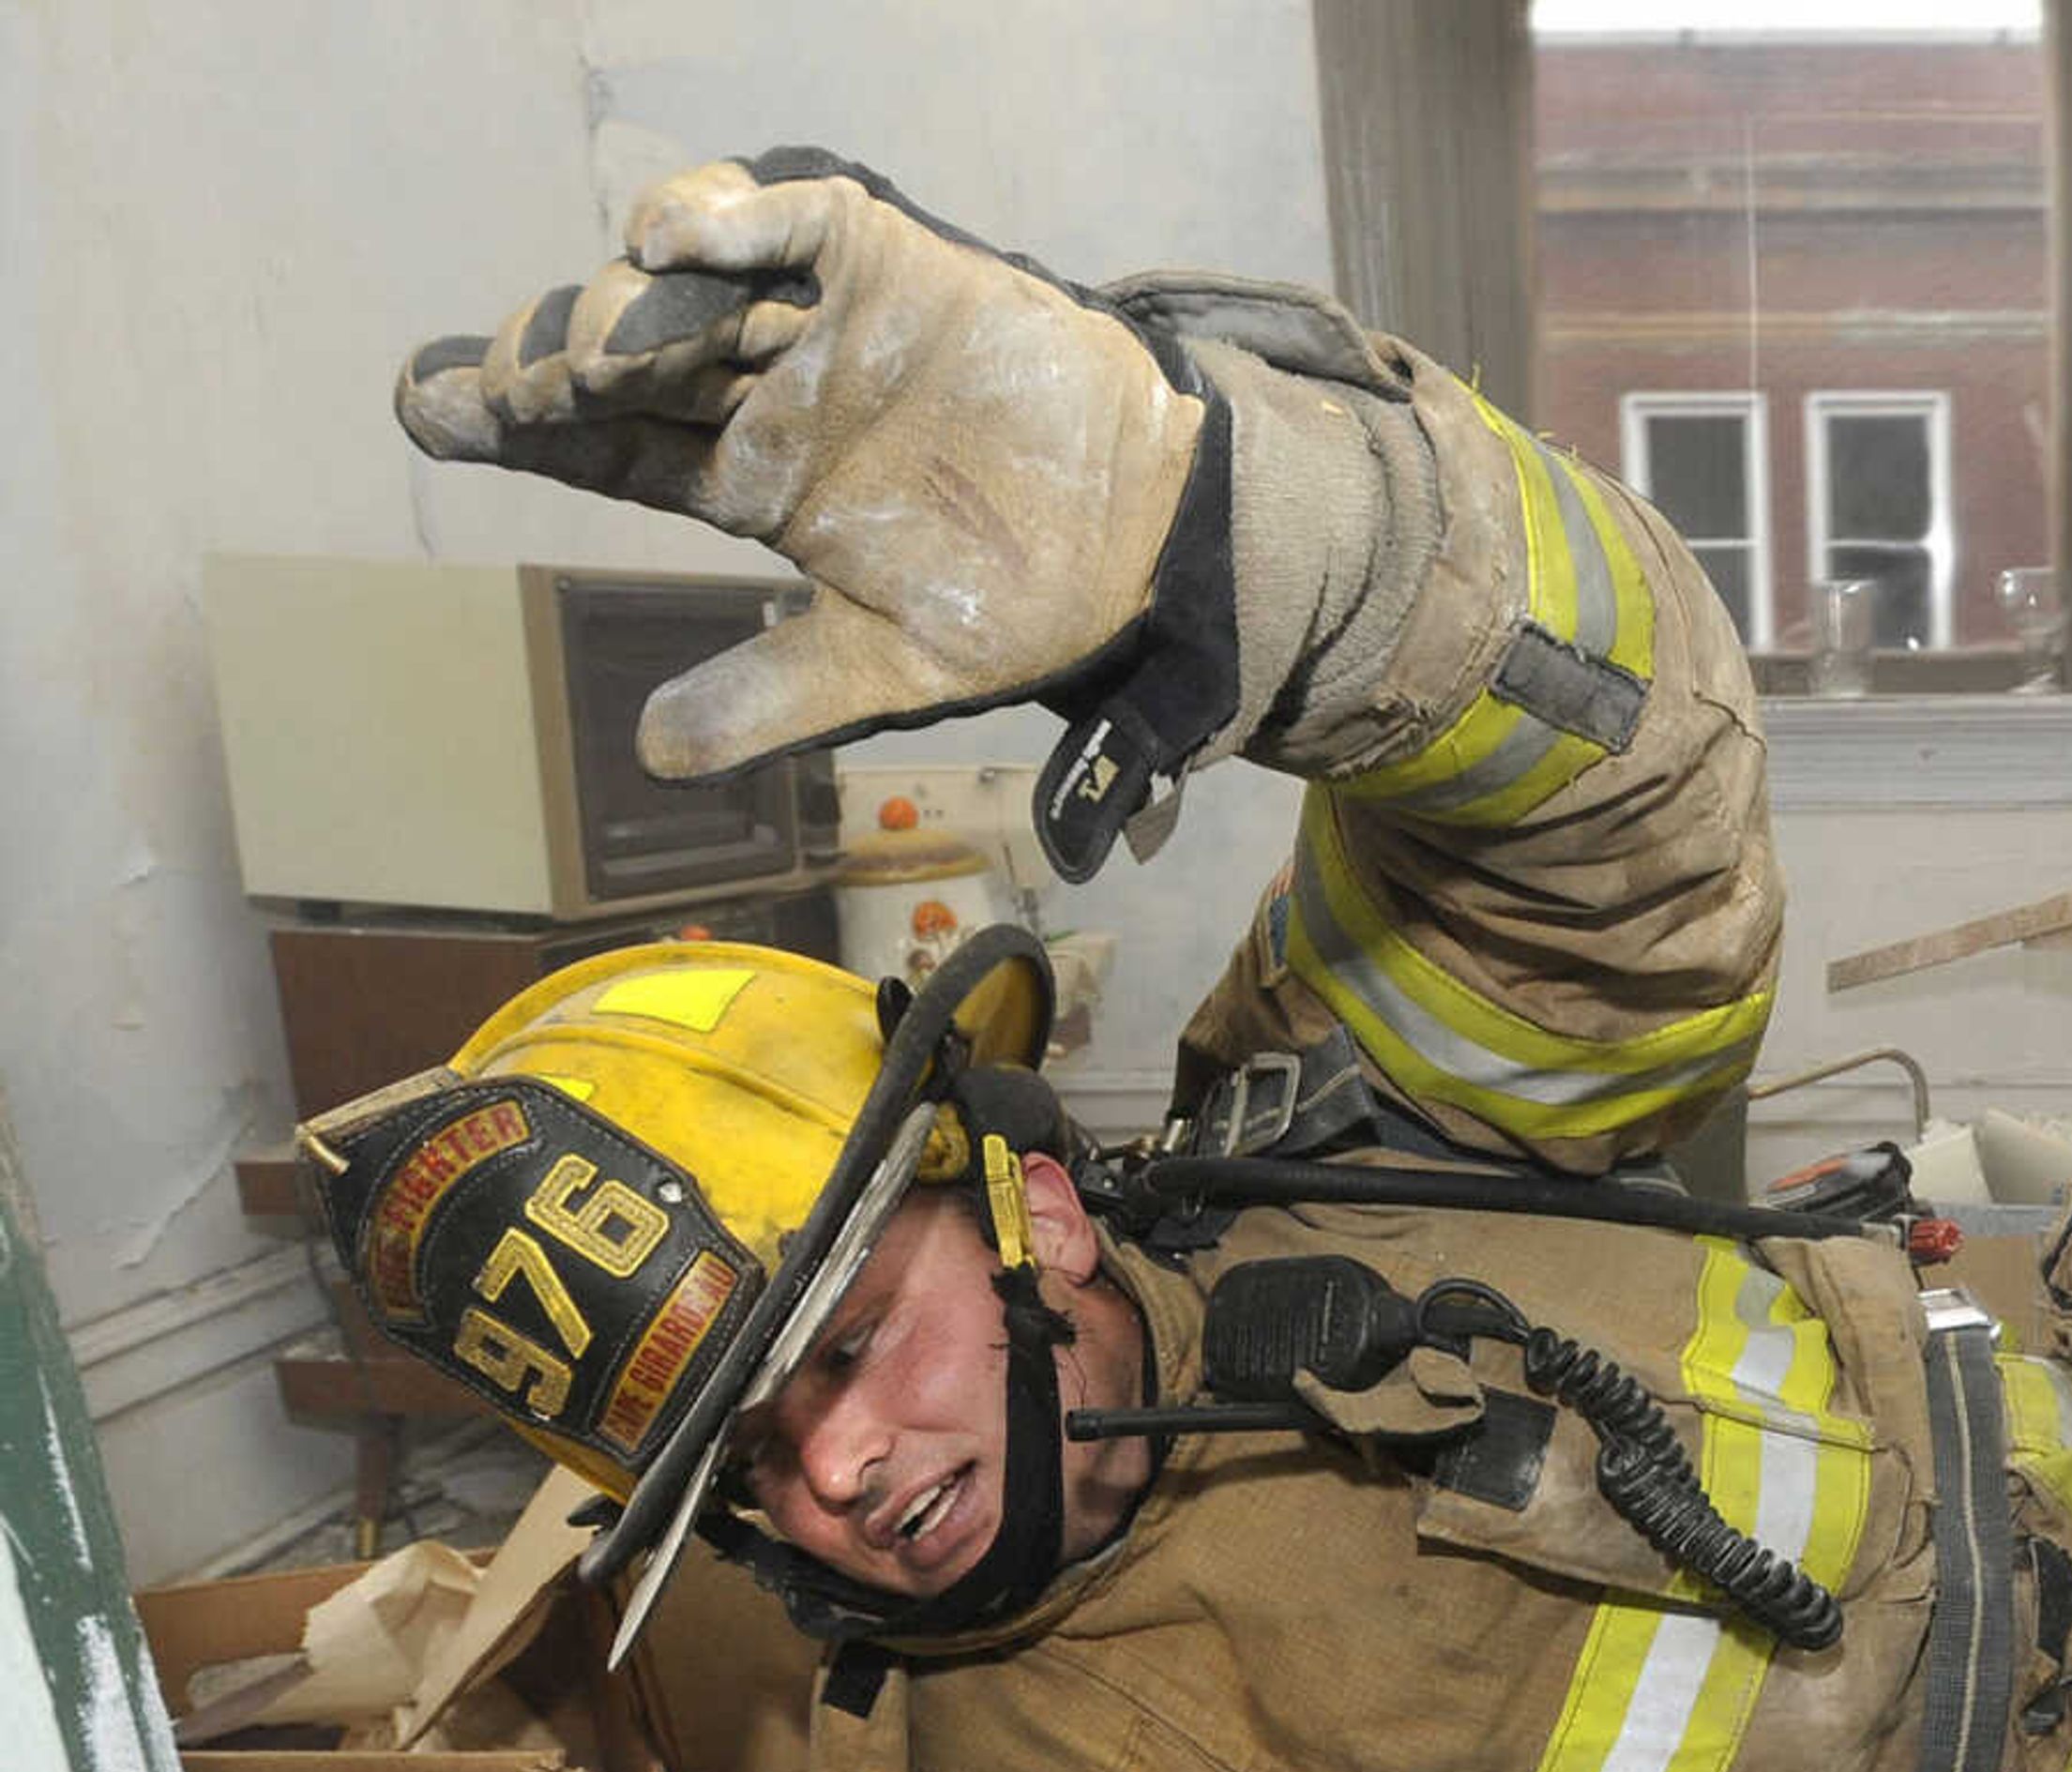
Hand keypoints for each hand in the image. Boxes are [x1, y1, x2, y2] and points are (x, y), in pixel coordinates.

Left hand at [395, 150, 1201, 779]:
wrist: (1144, 539)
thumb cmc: (1016, 598)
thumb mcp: (885, 666)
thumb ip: (773, 697)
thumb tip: (652, 754)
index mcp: (741, 479)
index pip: (599, 440)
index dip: (508, 416)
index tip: (428, 404)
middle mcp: (757, 390)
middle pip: (620, 355)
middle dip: (549, 362)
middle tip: (510, 394)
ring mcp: (815, 322)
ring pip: (688, 287)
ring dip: (629, 308)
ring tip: (598, 354)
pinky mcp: (883, 266)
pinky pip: (790, 221)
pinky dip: (731, 218)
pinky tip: (673, 237)